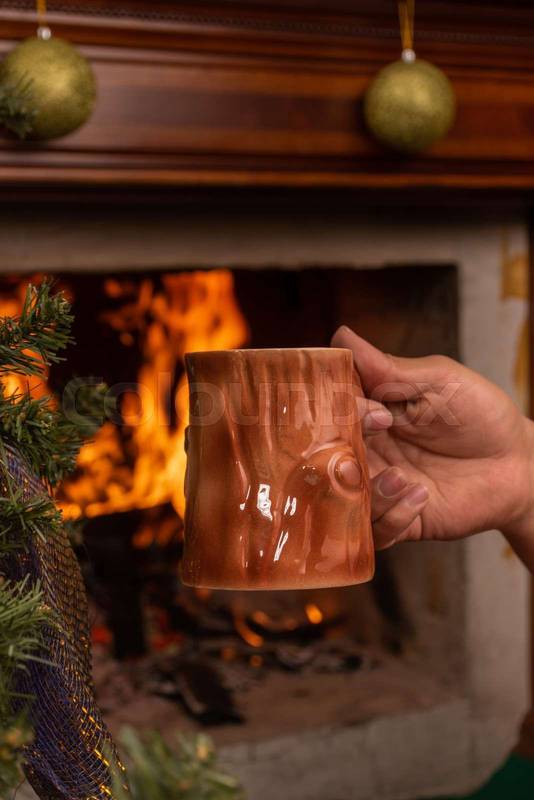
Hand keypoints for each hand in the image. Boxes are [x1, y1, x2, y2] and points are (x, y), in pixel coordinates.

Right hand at [333, 326, 533, 551]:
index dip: (342, 413)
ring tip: (404, 479)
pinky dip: (393, 515)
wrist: (518, 462)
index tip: (377, 412)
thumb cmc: (480, 414)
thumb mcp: (438, 381)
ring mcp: (381, 487)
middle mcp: (368, 450)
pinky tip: (421, 496)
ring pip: (344, 498)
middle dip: (345, 456)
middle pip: (326, 457)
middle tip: (378, 449)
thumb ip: (388, 368)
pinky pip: (375, 530)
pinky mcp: (401, 520)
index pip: (330, 412)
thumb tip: (340, 336)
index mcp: (369, 413)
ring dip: (371, 490)